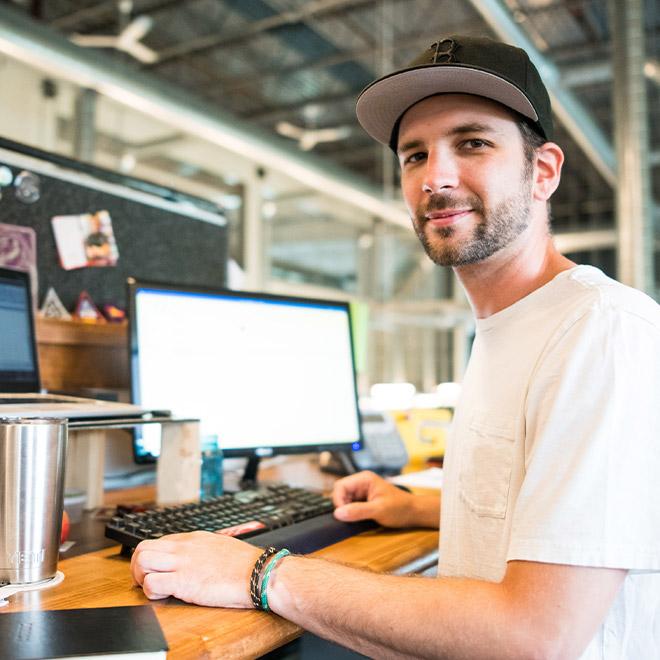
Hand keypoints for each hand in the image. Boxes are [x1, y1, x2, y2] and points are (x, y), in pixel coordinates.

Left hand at [130, 531, 261, 607]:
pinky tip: (163, 596)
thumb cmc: (244, 564)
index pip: (158, 541)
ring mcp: (182, 563)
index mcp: (193, 538)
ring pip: (141, 560)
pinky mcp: (183, 582)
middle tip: (144, 579)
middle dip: (137, 565)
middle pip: (142, 547)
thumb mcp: (219, 545)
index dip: (152, 557)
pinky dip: (150, 592)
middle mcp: (184, 548)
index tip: (155, 569)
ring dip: (140, 576)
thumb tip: (195, 557)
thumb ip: (202, 549)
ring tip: (152, 587)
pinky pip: (151, 584)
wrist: (258, 572)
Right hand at [332, 470, 419, 527]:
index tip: (342, 514)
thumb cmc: (400, 508)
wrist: (413, 513)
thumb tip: (338, 513)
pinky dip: (351, 513)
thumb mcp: (379, 510)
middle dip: (341, 505)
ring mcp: (362, 491)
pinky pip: (350, 505)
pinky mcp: (363, 500)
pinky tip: (357, 518)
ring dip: (346, 510)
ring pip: (344, 500)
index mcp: (364, 479)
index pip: (340, 485)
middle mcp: (361, 483)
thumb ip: (358, 511)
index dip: (338, 500)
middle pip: (340, 492)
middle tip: (349, 518)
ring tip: (355, 518)